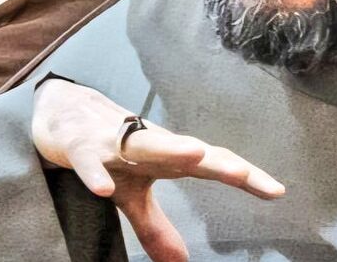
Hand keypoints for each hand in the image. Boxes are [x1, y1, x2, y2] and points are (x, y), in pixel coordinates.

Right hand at [32, 79, 284, 261]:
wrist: (60, 110)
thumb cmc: (105, 149)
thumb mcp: (131, 193)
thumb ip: (156, 225)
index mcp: (164, 155)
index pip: (210, 163)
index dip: (243, 175)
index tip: (276, 191)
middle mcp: (146, 143)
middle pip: (186, 150)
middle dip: (216, 161)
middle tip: (245, 174)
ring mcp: (112, 140)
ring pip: (143, 143)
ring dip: (168, 148)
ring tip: (195, 155)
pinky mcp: (79, 143)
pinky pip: (88, 159)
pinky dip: (95, 172)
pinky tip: (105, 189)